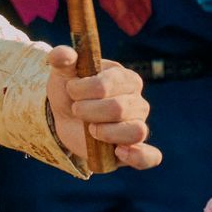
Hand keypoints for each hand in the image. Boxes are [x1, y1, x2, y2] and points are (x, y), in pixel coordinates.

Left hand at [44, 48, 159, 170]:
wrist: (65, 116)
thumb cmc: (70, 90)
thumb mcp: (63, 72)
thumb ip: (62, 59)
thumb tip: (63, 54)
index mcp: (126, 78)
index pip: (106, 84)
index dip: (82, 89)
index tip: (71, 89)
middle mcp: (138, 102)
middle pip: (118, 108)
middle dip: (87, 111)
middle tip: (76, 110)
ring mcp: (138, 126)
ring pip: (135, 131)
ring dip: (105, 132)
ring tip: (91, 130)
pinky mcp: (133, 150)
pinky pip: (149, 157)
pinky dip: (138, 156)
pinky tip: (120, 152)